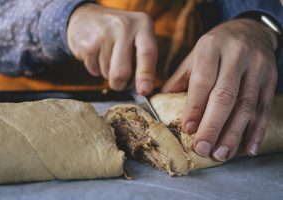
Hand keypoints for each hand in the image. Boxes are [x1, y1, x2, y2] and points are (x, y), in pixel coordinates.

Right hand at [67, 3, 157, 94]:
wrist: (86, 16)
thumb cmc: (119, 34)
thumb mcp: (136, 38)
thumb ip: (143, 60)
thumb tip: (144, 89)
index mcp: (143, 24)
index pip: (147, 53)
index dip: (146, 75)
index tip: (144, 91)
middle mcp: (124, 26)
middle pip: (122, 70)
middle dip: (120, 83)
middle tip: (119, 83)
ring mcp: (104, 33)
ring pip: (107, 72)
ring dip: (107, 73)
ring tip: (106, 57)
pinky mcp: (87, 42)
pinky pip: (94, 69)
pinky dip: (95, 69)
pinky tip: (96, 55)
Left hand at [162, 18, 277, 160]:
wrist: (250, 30)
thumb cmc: (215, 47)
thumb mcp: (195, 56)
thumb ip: (180, 79)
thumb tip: (160, 103)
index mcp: (211, 47)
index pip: (202, 81)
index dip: (195, 107)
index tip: (188, 129)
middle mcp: (236, 55)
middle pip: (225, 95)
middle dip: (212, 125)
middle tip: (202, 148)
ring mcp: (257, 67)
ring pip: (246, 105)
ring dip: (233, 133)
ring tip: (220, 153)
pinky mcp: (270, 78)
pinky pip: (265, 107)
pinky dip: (256, 130)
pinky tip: (248, 148)